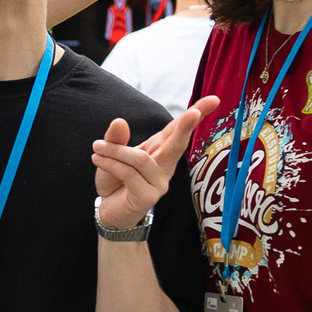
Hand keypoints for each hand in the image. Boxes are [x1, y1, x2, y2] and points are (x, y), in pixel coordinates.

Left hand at [92, 96, 218, 229]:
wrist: (109, 212)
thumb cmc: (115, 181)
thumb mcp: (111, 154)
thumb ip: (116, 138)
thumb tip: (120, 121)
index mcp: (160, 150)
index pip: (178, 129)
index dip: (197, 114)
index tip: (214, 99)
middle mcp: (165, 165)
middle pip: (178, 143)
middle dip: (186, 127)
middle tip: (194, 112)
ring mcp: (160, 182)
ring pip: (141, 159)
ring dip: (116, 151)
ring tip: (97, 147)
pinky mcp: (149, 197)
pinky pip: (129, 174)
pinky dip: (111, 164)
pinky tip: (98, 160)